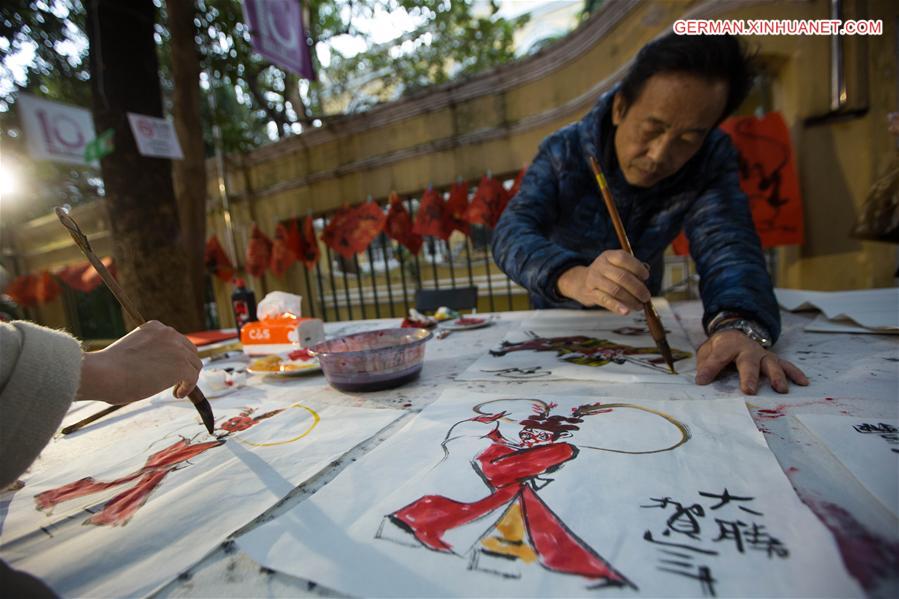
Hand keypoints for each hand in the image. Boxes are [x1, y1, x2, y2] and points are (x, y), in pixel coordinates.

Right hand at [77, 320, 201, 403]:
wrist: (103, 373)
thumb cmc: (108, 369)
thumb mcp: (131, 352)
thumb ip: (147, 354)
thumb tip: (155, 371)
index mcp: (154, 327)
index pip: (175, 341)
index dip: (175, 356)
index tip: (169, 369)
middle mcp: (168, 333)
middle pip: (189, 351)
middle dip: (185, 366)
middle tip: (176, 381)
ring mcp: (177, 349)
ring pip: (194, 364)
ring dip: (187, 378)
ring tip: (176, 390)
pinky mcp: (181, 366)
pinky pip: (193, 377)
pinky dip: (188, 387)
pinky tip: (177, 394)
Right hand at [556, 250, 650, 313]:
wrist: (581, 282)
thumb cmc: (606, 274)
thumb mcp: (616, 265)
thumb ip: (632, 267)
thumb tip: (646, 270)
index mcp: (609, 256)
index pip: (624, 258)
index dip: (637, 267)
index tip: (646, 277)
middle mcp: (600, 266)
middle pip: (622, 277)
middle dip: (638, 288)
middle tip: (646, 297)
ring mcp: (594, 280)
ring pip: (616, 290)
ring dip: (631, 300)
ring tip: (639, 306)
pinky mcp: (591, 293)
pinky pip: (606, 300)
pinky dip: (617, 306)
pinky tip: (626, 311)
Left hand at [695, 330, 808, 393]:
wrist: (735, 333)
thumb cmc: (720, 348)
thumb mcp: (707, 352)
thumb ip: (705, 364)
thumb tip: (701, 380)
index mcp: (728, 346)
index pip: (718, 357)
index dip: (710, 368)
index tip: (702, 381)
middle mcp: (748, 349)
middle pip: (749, 362)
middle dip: (749, 376)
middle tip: (749, 390)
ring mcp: (763, 354)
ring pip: (771, 363)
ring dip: (776, 376)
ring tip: (781, 389)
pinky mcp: (774, 360)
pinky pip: (786, 366)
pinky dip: (795, 373)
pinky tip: (803, 382)